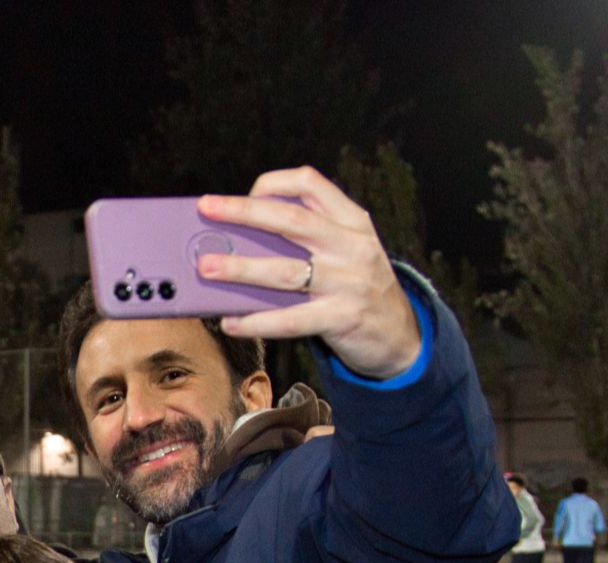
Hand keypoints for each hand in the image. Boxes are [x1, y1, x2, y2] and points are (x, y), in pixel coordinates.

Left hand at [197, 165, 422, 379]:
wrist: (401, 333)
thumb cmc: (358, 288)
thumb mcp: (346, 250)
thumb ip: (307, 239)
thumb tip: (239, 242)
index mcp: (351, 220)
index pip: (310, 184)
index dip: (272, 185)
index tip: (242, 194)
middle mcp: (351, 245)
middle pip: (290, 220)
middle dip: (243, 212)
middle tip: (207, 210)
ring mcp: (348, 282)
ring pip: (284, 270)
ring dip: (240, 268)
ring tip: (206, 268)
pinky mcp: (342, 317)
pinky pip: (290, 319)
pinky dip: (256, 321)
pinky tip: (231, 322)